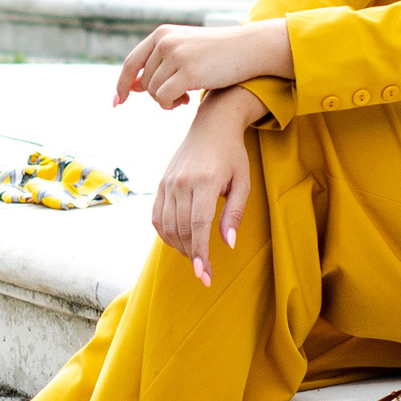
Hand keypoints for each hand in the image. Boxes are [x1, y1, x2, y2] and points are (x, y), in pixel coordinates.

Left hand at [114, 19, 291, 110]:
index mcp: (161, 34)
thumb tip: (133, 87)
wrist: (249, 48)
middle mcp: (165, 42)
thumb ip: (160, 65)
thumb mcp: (185, 53)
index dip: (122, 84)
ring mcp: (176, 56)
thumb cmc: (218, 53)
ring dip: (166, 101)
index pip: (132, 63)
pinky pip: (164, 99)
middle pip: (144, 82)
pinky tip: (186, 102)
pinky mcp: (187, 72)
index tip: (117, 102)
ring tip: (185, 97)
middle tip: (178, 98)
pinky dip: (170, 105)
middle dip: (157, 95)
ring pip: (154, 92)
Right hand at [151, 90, 261, 283]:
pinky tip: (179, 241)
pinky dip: (165, 233)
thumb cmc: (232, 155)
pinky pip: (157, 216)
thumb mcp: (242, 183)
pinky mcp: (161, 183)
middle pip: (182, 229)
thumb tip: (228, 244)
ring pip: (167, 226)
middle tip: (204, 273)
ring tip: (195, 257)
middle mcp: (182, 183)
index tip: (204, 274)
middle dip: (193, 255)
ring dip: (180, 247)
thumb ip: (234, 213)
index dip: (201, 252)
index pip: (199, 225)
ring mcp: (168, 182)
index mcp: (204, 182)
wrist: (212, 126)